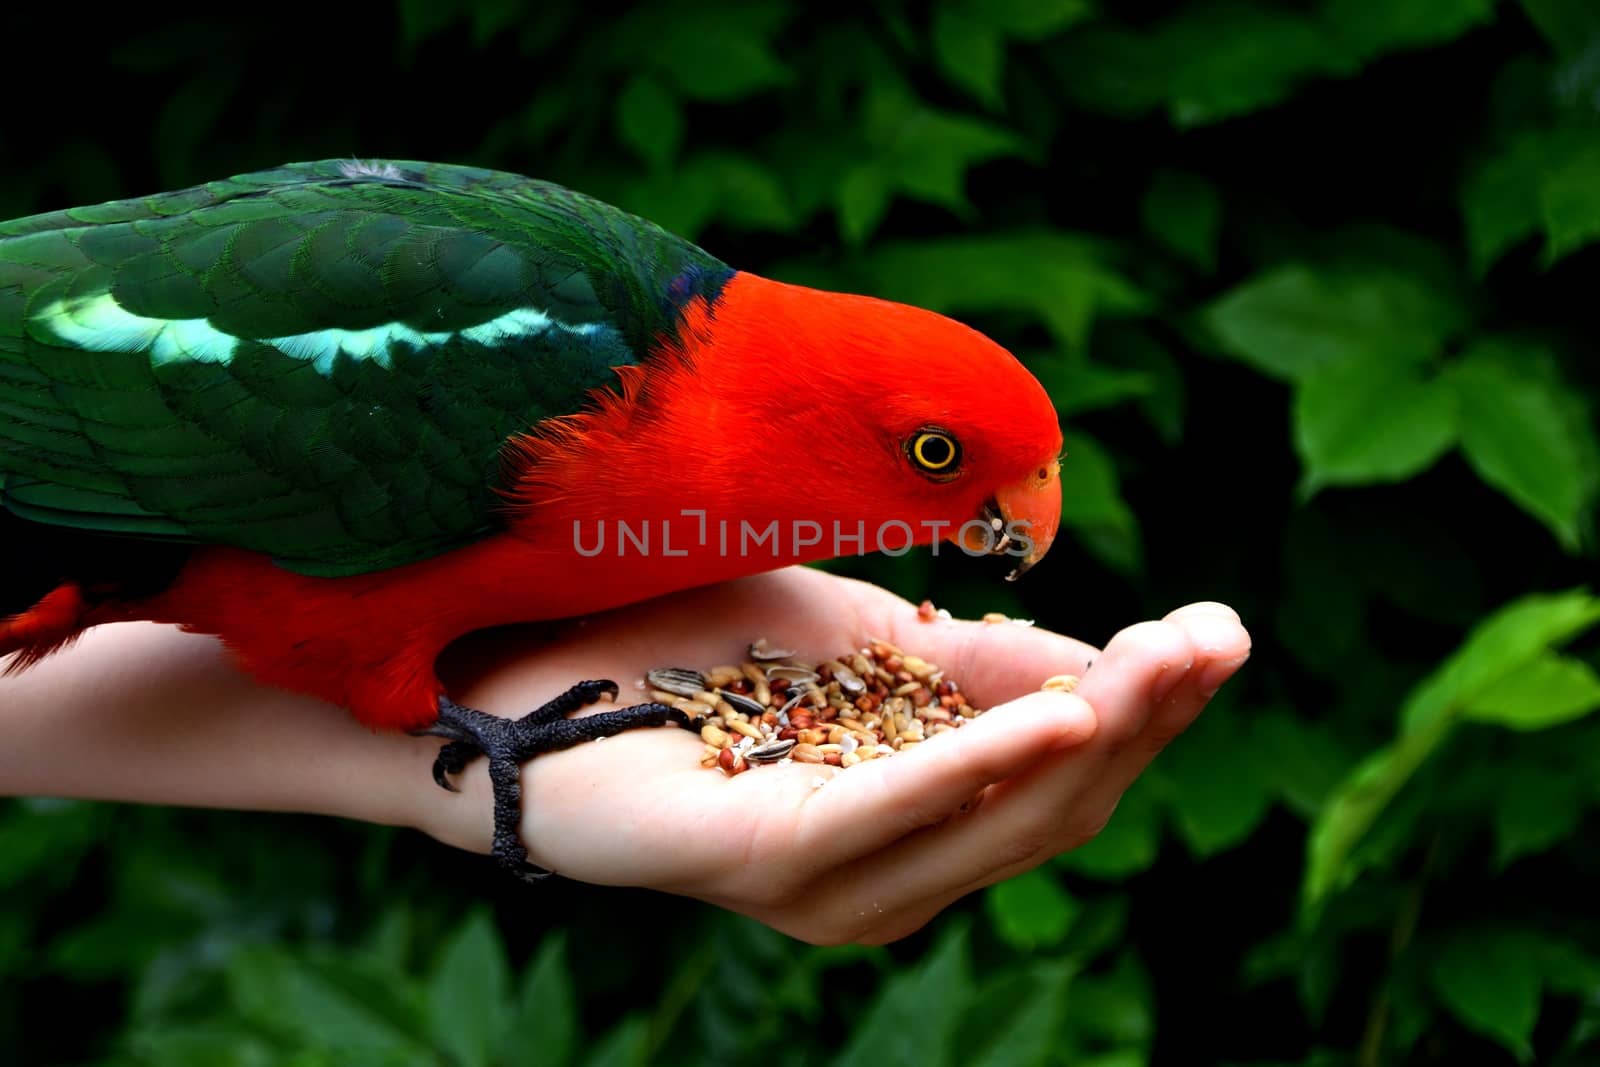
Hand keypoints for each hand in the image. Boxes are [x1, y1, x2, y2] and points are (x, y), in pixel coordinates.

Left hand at [426, 565, 1250, 943]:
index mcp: (918, 806)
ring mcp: (828, 879)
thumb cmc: (678, 651)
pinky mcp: (764, 863)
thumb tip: (1110, 668)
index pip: (1065, 766)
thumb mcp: (853, 638)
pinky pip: (888, 817)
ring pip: (994, 822)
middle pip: (1051, 804)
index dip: (1150, 705)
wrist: (519, 670)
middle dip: (1141, 722)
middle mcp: (888, 863)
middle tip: (1216, 641)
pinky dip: (976, 765)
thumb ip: (967, 664)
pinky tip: (1059, 712)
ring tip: (1161, 668)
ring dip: (1087, 740)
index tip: (1225, 633)